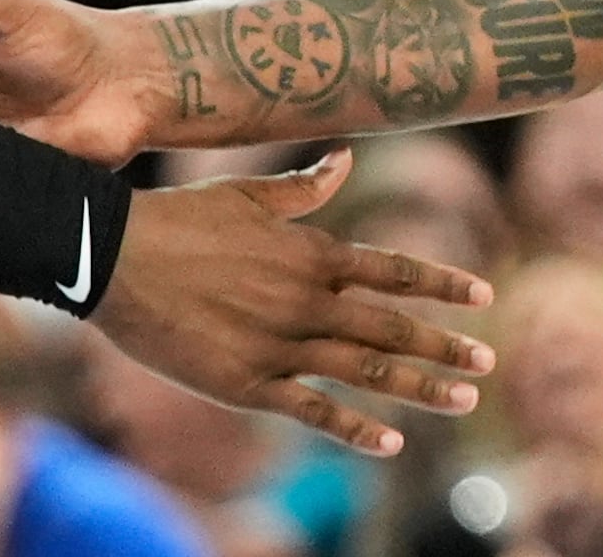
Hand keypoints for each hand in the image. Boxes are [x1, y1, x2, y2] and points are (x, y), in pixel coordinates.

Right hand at [95, 150, 495, 456]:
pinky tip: (391, 443)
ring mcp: (280, 345)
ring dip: (420, 386)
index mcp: (310, 252)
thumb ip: (303, 189)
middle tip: (488, 362)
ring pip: (366, 370)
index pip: (393, 270)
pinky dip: (355, 428)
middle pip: (392, 326)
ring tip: (462, 399)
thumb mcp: (245, 195)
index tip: (484, 295)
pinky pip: (313, 411)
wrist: (114, 256)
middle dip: (444, 344)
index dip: (441, 284)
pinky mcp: (248, 384)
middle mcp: (306, 300)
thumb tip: (344, 160)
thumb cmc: (179, 219)